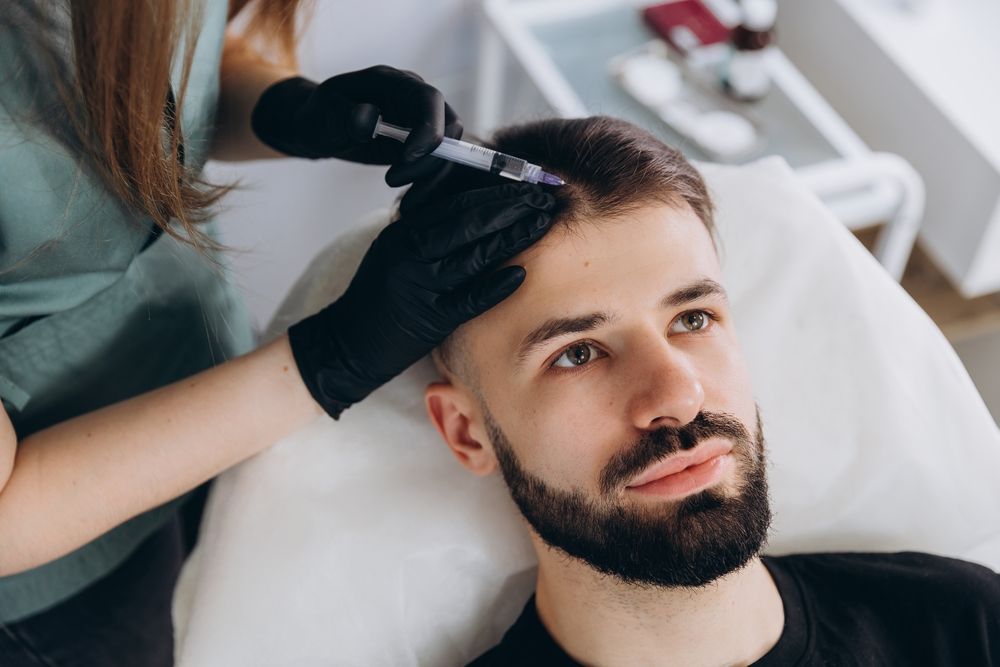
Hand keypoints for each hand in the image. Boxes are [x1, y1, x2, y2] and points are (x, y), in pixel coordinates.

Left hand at [251, 65, 461, 185]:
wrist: (317, 128)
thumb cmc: (318, 116)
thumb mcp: (323, 114)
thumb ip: (345, 115)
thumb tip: (371, 118)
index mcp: (392, 81)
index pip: (429, 98)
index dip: (428, 127)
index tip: (407, 157)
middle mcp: (414, 97)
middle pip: (448, 126)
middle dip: (430, 159)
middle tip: (392, 181)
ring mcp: (420, 120)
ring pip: (448, 150)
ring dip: (430, 178)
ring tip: (403, 203)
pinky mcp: (420, 143)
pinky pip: (436, 164)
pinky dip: (427, 185)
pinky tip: (409, 204)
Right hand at [288, 183, 555, 418]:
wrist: (345, 343)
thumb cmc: (377, 297)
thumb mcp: (394, 250)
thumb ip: (425, 228)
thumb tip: (471, 206)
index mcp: (403, 233)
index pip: (455, 203)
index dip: (494, 192)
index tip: (524, 184)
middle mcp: (409, 253)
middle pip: (467, 222)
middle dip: (511, 207)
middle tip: (543, 198)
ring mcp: (419, 286)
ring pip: (471, 254)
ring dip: (512, 237)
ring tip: (543, 224)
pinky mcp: (428, 320)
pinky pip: (467, 300)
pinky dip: (494, 286)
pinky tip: (521, 274)